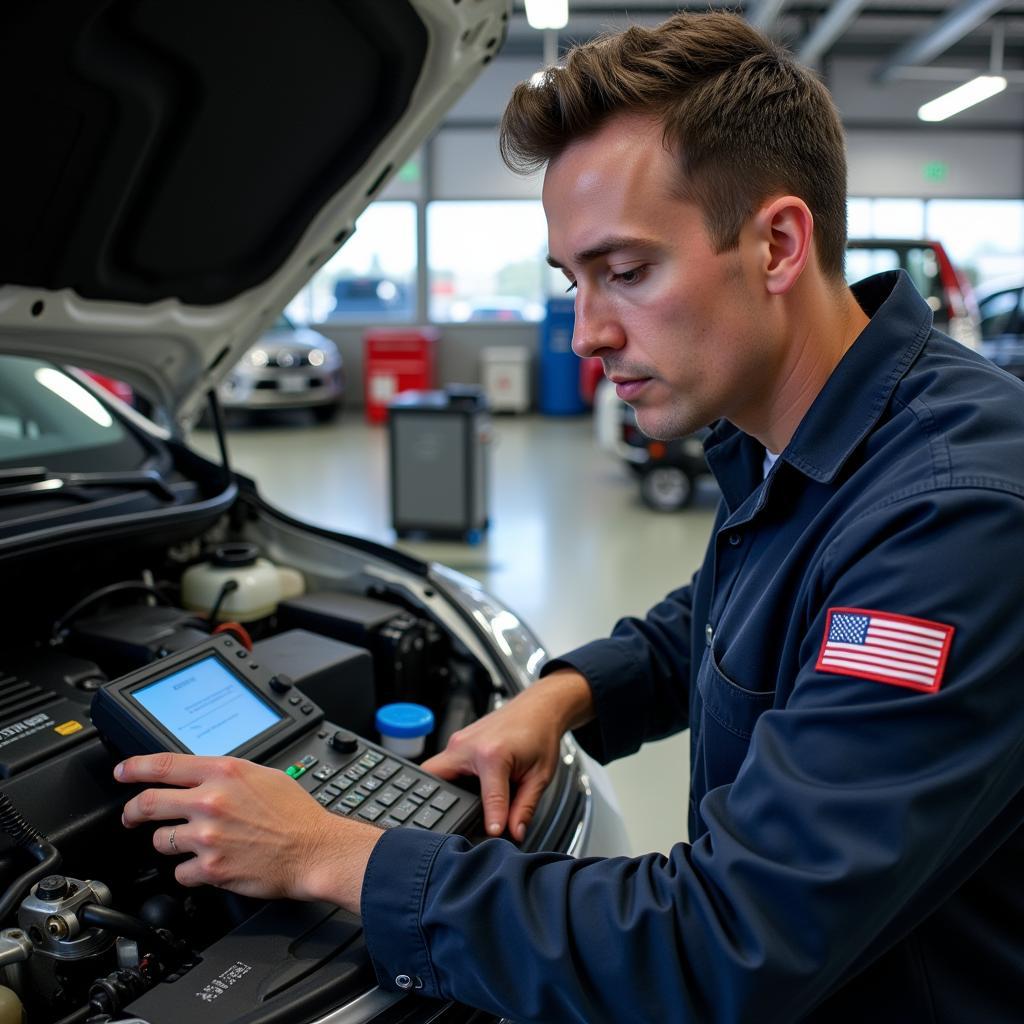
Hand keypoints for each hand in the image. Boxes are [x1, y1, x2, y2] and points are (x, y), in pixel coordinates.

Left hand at [116, 754, 381, 911]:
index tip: (122, 772)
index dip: (134, 768)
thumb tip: (204, 777)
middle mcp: (211, 801)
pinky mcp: (210, 868)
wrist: (314, 849)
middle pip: (148, 803)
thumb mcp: (263, 776)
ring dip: (170, 844)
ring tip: (190, 845)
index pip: (164, 765)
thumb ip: (228, 775)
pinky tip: (207, 866)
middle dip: (133, 812)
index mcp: (224, 772)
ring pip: (161, 841)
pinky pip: (181, 873)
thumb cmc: (296, 814)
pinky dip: (190, 872)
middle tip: (132, 817)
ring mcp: (208, 836)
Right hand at [421, 669, 593, 841]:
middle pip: (434, 780)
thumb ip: (525, 807)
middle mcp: (467, 746)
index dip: (490, 823)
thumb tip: (514, 832)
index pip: (486, 800)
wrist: (540, 707)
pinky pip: (444, 764)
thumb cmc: (540, 734)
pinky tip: (468, 788)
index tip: (491, 837)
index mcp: (491, 755)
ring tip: (465, 804)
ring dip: (445, 790)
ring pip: (436, 771)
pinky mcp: (458, 740)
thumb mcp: (538, 776)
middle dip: (439, 803)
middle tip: (456, 819)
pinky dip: (451, 779)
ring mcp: (459, 741)